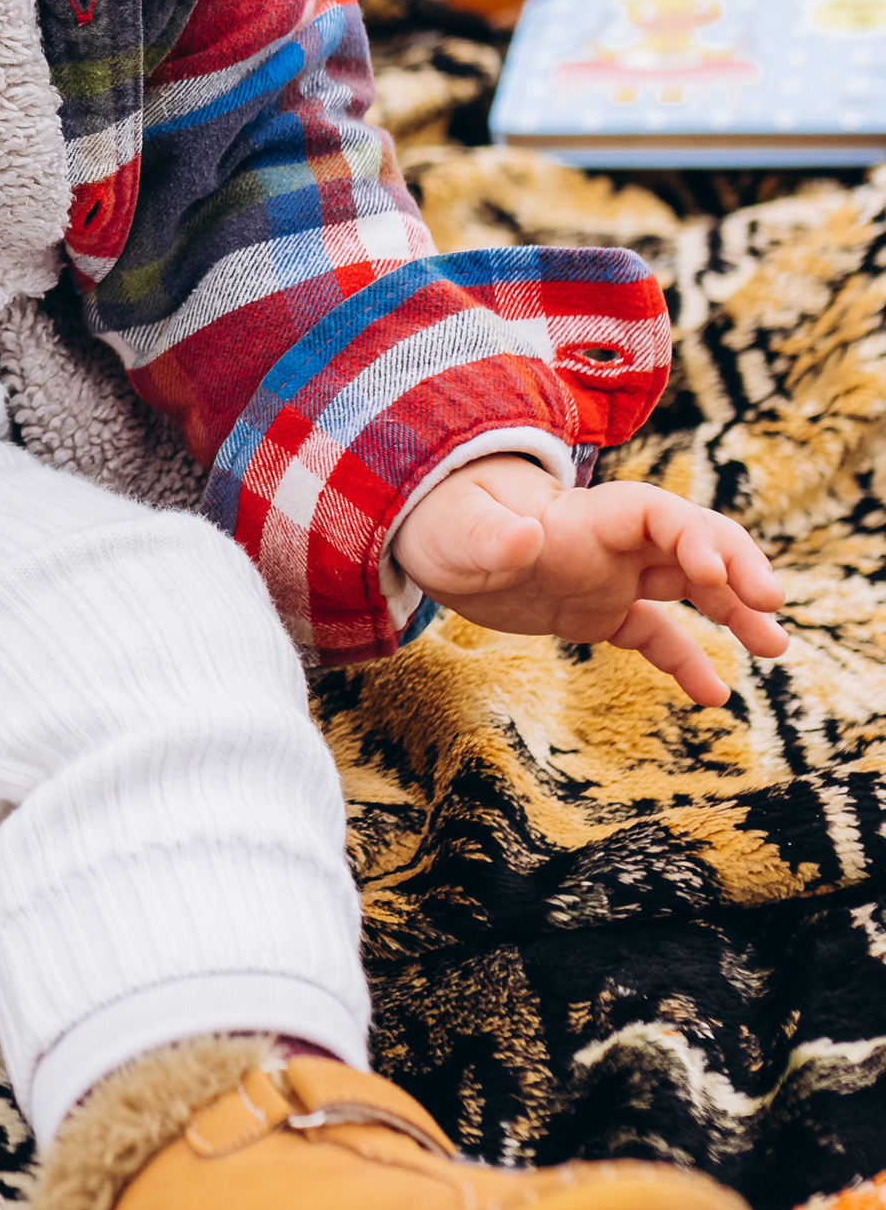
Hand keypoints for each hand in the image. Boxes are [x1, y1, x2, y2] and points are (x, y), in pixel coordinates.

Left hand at [391, 453, 785, 707]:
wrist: (433, 538)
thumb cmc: (443, 525)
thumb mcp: (454, 533)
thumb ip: (489, 537)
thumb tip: (523, 538)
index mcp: (584, 517)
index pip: (657, 513)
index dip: (693, 535)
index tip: (718, 573)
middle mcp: (610, 543)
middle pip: (692, 542)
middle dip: (737, 566)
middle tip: (771, 606)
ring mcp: (610, 576)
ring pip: (689, 587)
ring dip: (734, 610)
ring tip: (776, 648)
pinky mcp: (599, 611)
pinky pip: (655, 634)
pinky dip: (685, 661)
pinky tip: (715, 696)